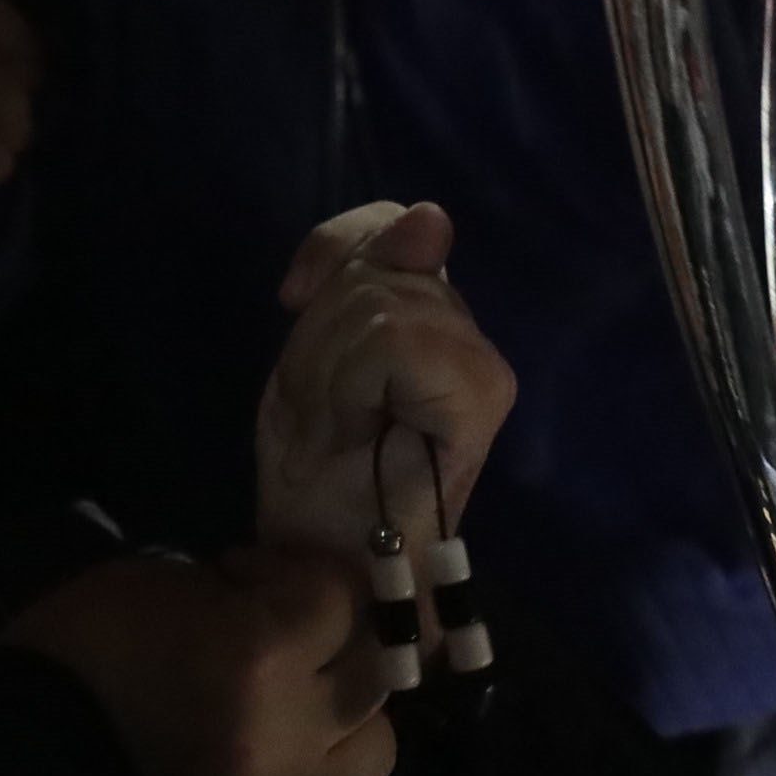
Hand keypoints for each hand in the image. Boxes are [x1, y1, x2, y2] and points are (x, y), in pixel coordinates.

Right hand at [0, 547, 399, 775]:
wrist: (22, 744)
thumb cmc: (87, 641)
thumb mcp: (169, 580)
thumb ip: (249, 589)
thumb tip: (291, 595)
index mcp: (261, 653)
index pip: (342, 597)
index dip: (296, 572)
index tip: (250, 572)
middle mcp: (289, 731)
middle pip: (374, 677)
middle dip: (335, 643)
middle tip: (289, 633)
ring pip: (373, 758)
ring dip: (347, 724)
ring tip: (301, 706)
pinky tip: (277, 760)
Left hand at [254, 202, 515, 566]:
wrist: (321, 559)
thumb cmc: (316, 466)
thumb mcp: (313, 347)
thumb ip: (360, 270)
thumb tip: (433, 216)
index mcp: (430, 310)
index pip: (391, 221)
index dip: (333, 249)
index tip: (292, 300)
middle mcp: (469, 330)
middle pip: (375, 268)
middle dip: (321, 336)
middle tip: (325, 406)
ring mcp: (483, 365)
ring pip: (378, 306)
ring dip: (330, 370)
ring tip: (339, 425)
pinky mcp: (482, 394)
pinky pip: (395, 343)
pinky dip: (353, 385)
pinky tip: (360, 429)